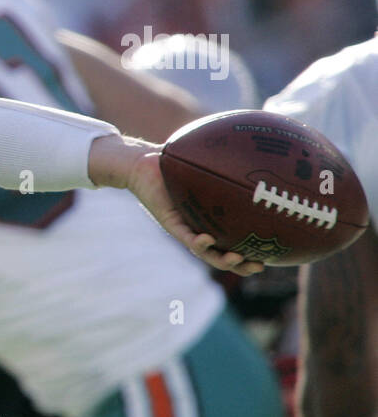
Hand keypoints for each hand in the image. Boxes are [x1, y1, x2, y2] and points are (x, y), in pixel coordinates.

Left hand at [88, 135, 264, 276]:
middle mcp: (200, 228)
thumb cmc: (177, 162)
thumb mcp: (210, 164)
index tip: (272, 255)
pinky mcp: (169, 222)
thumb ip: (232, 162)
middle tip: (259, 266)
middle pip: (223, 254)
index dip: (251, 251)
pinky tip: (208, 240)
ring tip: (237, 259)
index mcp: (212, 220)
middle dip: (241, 265)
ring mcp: (185, 227)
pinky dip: (196, 241)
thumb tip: (263, 150)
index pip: (235, 241)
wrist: (144, 163)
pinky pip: (184, 235)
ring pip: (205, 252)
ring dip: (221, 260)